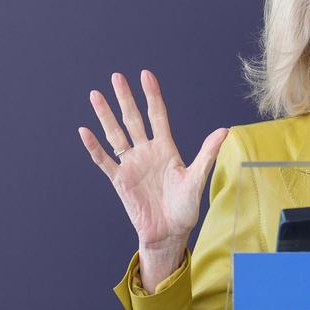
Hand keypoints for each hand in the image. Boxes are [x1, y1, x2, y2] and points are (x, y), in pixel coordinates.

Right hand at [78, 70, 227, 285]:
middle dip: (125, 98)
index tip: (146, 75)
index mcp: (166, 148)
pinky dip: (94, 147)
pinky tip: (84, 131)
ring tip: (95, 95)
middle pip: (133, 119)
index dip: (152, 96)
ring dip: (105, 116)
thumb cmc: (185, 208)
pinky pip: (104, 160)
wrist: (168, 233)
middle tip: (116, 76)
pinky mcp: (120, 180)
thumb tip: (224, 131)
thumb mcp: (197, 179)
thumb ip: (207, 154)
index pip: (157, 115)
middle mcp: (147, 152)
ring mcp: (132, 165)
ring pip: (116, 134)